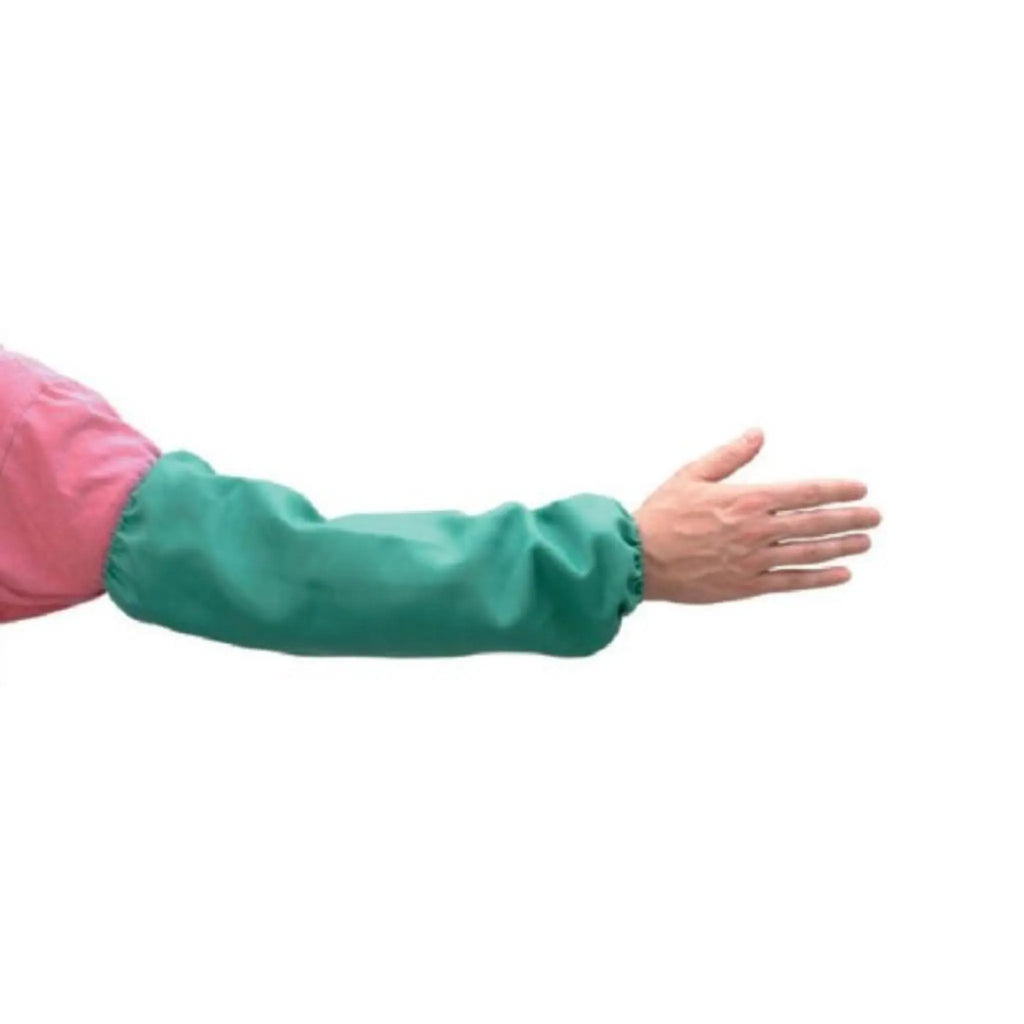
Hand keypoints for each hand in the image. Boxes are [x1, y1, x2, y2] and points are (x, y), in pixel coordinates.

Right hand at [632, 429, 880, 602]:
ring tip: (865, 542)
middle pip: (816, 522)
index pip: (805, 492)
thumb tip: (757, 434)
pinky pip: (791, 581)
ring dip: (841, 546)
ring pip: (809, 552)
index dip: (837, 490)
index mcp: (746, 499)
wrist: (638, 559)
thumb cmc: (660, 516)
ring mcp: (754, 560)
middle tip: (875, 516)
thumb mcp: (692, 475)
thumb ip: (729, 455)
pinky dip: (819, 578)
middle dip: (850, 517)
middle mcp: (756, 530)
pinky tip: (841, 574)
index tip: (859, 489)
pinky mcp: (746, 585)